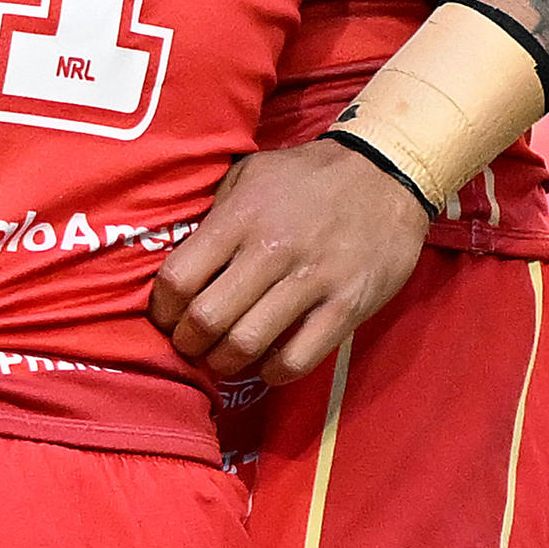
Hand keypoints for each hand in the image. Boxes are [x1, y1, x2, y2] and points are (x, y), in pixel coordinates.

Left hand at [149, 139, 429, 381]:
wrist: (386, 174)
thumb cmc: (307, 176)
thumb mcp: (251, 174)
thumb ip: (216, 215)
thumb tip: (181, 260)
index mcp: (240, 217)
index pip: (179, 278)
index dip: (162, 309)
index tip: (165, 317)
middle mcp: (271, 251)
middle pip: (207, 319)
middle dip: (187, 343)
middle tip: (190, 345)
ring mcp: (311, 282)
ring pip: (247, 344)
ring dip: (224, 363)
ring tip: (222, 359)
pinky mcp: (346, 307)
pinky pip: (298, 359)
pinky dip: (272, 373)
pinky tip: (266, 364)